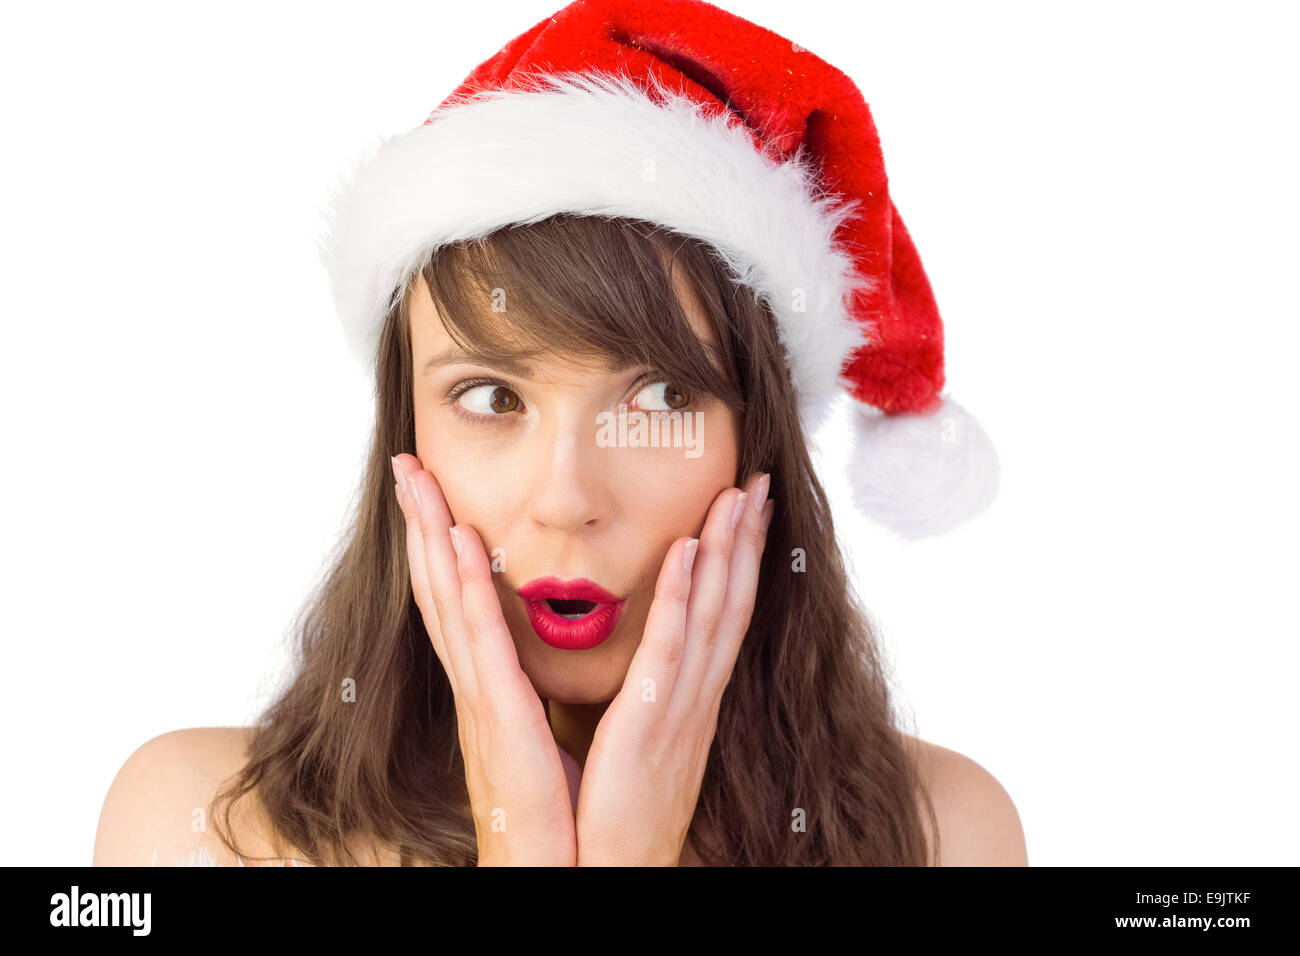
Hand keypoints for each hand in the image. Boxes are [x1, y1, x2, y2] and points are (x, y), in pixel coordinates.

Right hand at [392, 454, 576, 865]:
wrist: (561, 876)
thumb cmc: (560, 816)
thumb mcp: (546, 739)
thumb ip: (535, 694)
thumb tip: (535, 657)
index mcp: (493, 691)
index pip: (458, 602)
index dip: (438, 545)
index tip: (430, 493)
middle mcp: (479, 689)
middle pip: (440, 591)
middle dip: (421, 525)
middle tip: (405, 465)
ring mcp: (482, 705)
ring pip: (449, 606)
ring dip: (433, 538)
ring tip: (418, 483)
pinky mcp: (500, 725)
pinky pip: (483, 647)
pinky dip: (466, 592)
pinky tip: (461, 544)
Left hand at [574, 471, 773, 864]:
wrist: (615, 873)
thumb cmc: (617, 812)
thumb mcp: (643, 743)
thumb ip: (650, 698)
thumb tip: (649, 665)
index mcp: (693, 702)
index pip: (723, 619)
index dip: (740, 563)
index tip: (748, 513)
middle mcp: (697, 699)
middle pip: (730, 605)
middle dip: (747, 542)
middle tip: (759, 483)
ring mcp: (680, 710)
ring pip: (711, 616)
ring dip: (727, 552)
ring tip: (737, 496)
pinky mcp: (648, 723)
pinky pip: (668, 651)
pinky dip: (681, 598)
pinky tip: (688, 553)